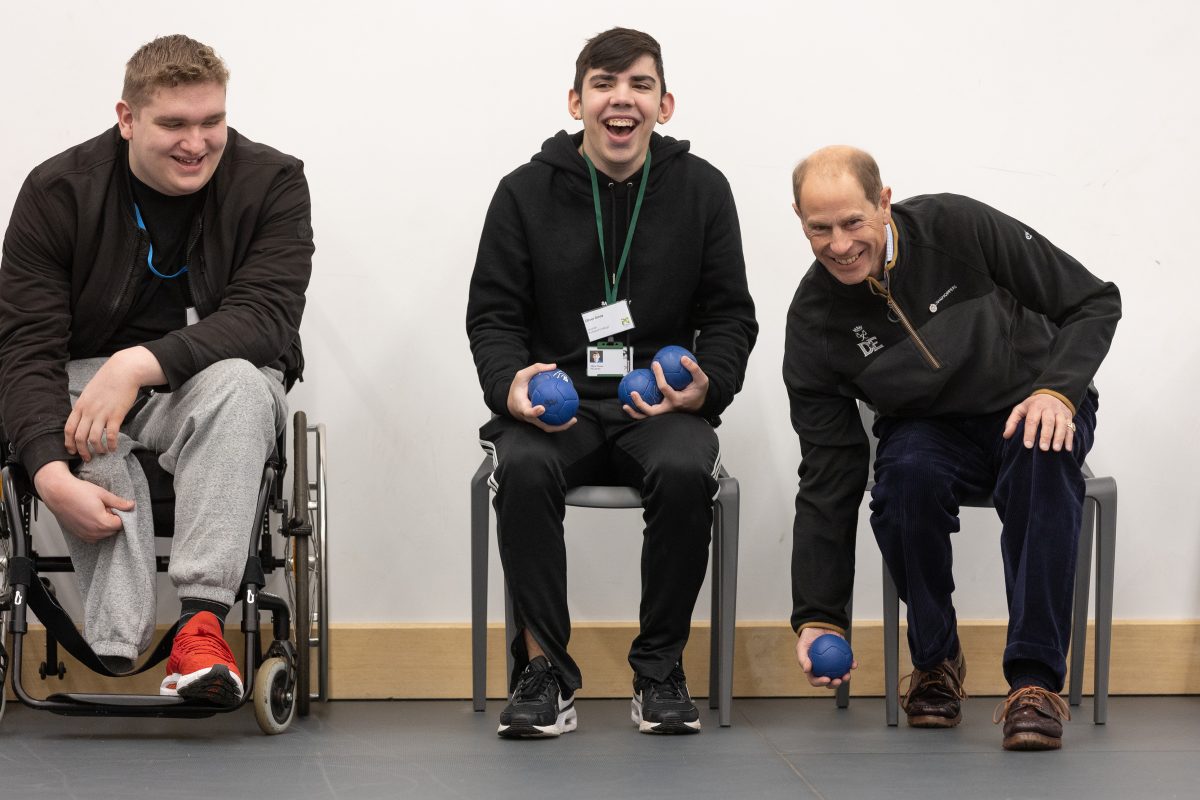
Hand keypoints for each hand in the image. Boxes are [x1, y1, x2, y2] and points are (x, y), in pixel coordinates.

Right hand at [33, 461, 133, 543]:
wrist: (57, 492)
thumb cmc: (78, 491)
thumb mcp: (103, 494)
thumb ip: (119, 502)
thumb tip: (131, 505)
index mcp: (102, 523)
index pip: (121, 524)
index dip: (118, 514)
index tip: (111, 506)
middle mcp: (94, 533)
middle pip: (113, 530)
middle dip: (111, 520)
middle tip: (102, 508)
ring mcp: (85, 535)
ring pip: (103, 535)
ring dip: (103, 525)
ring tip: (94, 511)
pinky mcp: (78, 535)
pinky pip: (92, 537)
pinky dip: (94, 529)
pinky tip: (88, 517)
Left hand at [65, 346, 163, 461]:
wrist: (123, 372)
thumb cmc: (108, 381)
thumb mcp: (89, 393)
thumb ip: (84, 406)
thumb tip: (83, 419)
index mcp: (80, 406)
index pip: (69, 429)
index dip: (69, 443)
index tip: (72, 450)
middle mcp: (89, 412)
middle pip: (80, 437)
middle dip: (82, 451)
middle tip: (87, 458)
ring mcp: (102, 414)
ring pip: (94, 439)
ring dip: (97, 449)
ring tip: (102, 452)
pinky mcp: (116, 415)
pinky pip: (111, 435)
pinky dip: (111, 444)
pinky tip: (113, 448)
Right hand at [506, 362, 576, 432]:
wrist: (511, 402)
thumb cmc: (517, 388)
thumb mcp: (521, 375)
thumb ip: (536, 369)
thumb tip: (554, 366)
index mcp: (521, 407)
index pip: (527, 412)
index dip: (534, 412)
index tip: (542, 408)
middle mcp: (528, 417)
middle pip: (542, 424)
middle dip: (556, 426)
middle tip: (569, 419)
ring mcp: (533, 421)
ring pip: (548, 427)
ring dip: (561, 426)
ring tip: (573, 420)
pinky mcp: (538, 422)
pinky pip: (550, 423)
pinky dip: (560, 421)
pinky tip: (570, 415)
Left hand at [622, 357, 709, 418]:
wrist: (700, 403)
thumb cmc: (699, 391)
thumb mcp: (702, 380)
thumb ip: (693, 369)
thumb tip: (683, 358)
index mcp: (677, 401)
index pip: (664, 388)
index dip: (659, 375)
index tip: (655, 364)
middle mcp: (669, 410)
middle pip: (652, 411)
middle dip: (641, 403)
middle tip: (633, 392)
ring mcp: (665, 414)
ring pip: (648, 417)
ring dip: (635, 412)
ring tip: (625, 405)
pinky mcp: (662, 414)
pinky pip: (648, 414)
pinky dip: (639, 411)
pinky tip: (630, 404)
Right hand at [796, 627, 856, 687]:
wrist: (819, 625)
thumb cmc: (808, 637)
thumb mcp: (801, 646)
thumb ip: (803, 659)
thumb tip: (807, 670)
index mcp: (813, 670)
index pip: (816, 680)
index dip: (821, 683)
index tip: (827, 679)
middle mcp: (824, 670)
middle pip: (829, 681)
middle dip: (835, 684)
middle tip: (838, 680)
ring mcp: (834, 665)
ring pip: (840, 675)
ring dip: (845, 678)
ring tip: (847, 675)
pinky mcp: (842, 658)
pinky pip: (848, 663)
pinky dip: (851, 664)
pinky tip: (854, 664)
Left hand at [1002, 393, 1074, 451]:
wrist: (1052, 394)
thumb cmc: (1033, 406)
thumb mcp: (1020, 409)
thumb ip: (1012, 421)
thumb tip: (1006, 435)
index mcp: (1035, 407)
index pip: (1032, 420)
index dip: (1029, 433)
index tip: (1027, 445)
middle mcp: (1049, 409)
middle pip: (1048, 422)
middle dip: (1046, 436)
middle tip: (1043, 449)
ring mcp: (1060, 412)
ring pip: (1061, 424)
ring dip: (1059, 437)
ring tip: (1056, 449)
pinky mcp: (1069, 417)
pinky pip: (1070, 427)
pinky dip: (1070, 438)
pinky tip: (1068, 448)